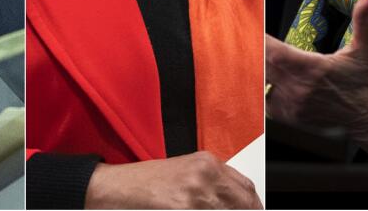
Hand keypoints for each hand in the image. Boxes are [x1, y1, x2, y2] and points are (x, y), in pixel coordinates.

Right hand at [84, 151, 261, 208]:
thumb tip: (231, 203)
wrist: (115, 188)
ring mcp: (196, 194)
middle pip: (243, 203)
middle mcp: (205, 174)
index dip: (252, 206)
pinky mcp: (184, 209)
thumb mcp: (182, 174)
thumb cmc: (144, 182)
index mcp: (207, 162)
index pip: (246, 188)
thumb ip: (210, 184)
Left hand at [265, 0, 367, 158]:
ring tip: (253, 60)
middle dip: (255, 53)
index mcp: (312, 68)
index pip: (274, 52)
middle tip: (250, 42)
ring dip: (258, 72)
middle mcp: (298, 88)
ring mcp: (292, 106)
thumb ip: (363, 22)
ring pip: (262, 85)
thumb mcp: (365, 49)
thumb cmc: (365, 83)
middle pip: (262, 67)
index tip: (253, 31)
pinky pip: (266, 104)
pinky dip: (263, 92)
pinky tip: (265, 82)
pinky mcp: (291, 119)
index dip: (260, 42)